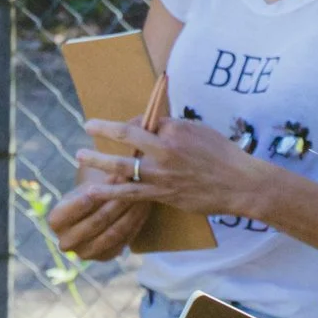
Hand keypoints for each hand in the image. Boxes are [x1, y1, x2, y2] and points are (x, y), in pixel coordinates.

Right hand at [45, 173, 148, 261]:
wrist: (88, 218)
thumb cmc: (86, 196)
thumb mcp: (87, 187)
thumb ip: (101, 184)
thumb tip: (123, 175)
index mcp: (56, 221)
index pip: (73, 208)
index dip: (92, 196)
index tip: (107, 182)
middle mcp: (66, 242)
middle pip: (97, 221)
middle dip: (118, 202)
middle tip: (134, 188)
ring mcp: (85, 253)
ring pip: (113, 232)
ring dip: (131, 214)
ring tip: (144, 197)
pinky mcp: (103, 257)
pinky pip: (123, 241)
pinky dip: (135, 224)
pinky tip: (144, 210)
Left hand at [75, 112, 267, 219]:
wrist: (239, 184)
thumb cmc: (223, 154)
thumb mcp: (198, 130)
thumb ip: (172, 129)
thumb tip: (151, 128)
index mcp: (174, 130)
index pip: (144, 122)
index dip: (131, 124)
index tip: (126, 128)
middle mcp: (165, 150)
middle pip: (127, 136)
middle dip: (103, 131)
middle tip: (87, 127)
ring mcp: (162, 175)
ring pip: (122, 167)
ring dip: (97, 161)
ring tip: (78, 157)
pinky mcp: (162, 195)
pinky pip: (131, 193)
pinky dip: (110, 192)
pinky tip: (93, 191)